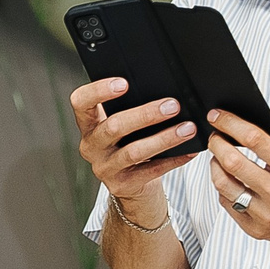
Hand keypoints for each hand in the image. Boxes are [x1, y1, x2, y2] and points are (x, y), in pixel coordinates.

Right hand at [70, 78, 198, 218]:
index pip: (81, 103)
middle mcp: (91, 146)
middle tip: (173, 106)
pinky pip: (151, 171)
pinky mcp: (122, 184)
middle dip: (146, 114)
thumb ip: (128, 109)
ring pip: (134, 151)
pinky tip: (189, 151)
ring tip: (187, 129)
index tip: (124, 83)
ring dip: (164, 138)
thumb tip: (163, 93)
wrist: (130, 185)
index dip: (99, 91)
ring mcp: (104, 168)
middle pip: (114, 126)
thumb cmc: (128, 145)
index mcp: (88, 125)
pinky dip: (173, 159)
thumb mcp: (121, 127)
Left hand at [201, 111, 269, 245]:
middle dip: (217, 144)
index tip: (217, 117)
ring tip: (219, 158)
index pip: (254, 140)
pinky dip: (224, 188)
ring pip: (224, 185)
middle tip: (214, 137)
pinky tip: (230, 179)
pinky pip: (227, 203)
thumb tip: (238, 127)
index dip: (230, 124)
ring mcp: (268, 216)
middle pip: (233, 163)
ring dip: (215, 166)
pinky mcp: (257, 230)